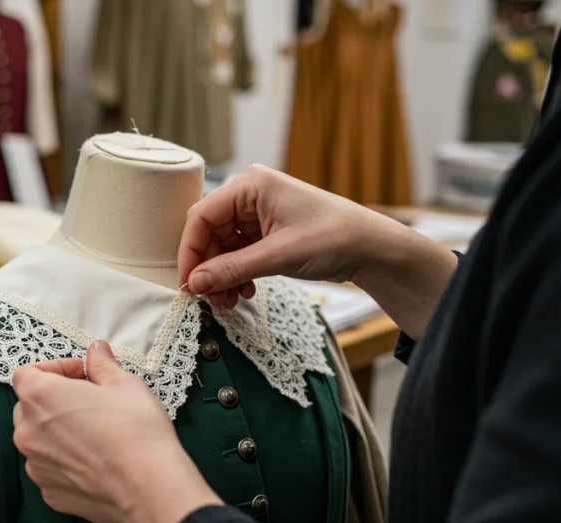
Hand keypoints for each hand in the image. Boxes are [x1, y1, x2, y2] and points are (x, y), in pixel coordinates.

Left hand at [12, 341, 222, 522]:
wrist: (149, 488)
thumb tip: (96, 351)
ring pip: (39, 441)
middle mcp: (28, 433)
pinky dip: (66, 462)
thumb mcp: (124, 384)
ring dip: (59, 432)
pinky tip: (96, 461)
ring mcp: (36, 467)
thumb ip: (101, 365)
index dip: (55, 369)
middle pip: (29, 407)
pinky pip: (50, 469)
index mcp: (40, 398)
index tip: (82, 374)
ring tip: (95, 433)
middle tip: (90, 400)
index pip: (27, 374)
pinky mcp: (50, 493)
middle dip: (54, 400)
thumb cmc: (136, 432)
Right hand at [180, 165, 458, 336]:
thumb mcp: (279, 255)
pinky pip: (238, 253)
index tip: (188, 283)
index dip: (190, 251)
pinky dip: (237, 273)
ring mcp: (258, 213)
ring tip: (232, 299)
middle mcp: (250, 195)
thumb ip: (233, 269)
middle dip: (209, 268)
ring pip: (222, 247)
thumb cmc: (335, 236)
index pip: (201, 216)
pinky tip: (246, 290)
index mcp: (250, 185)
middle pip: (209, 233)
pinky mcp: (266, 231)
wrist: (372, 248)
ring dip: (223, 275)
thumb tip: (195, 282)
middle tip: (213, 298)